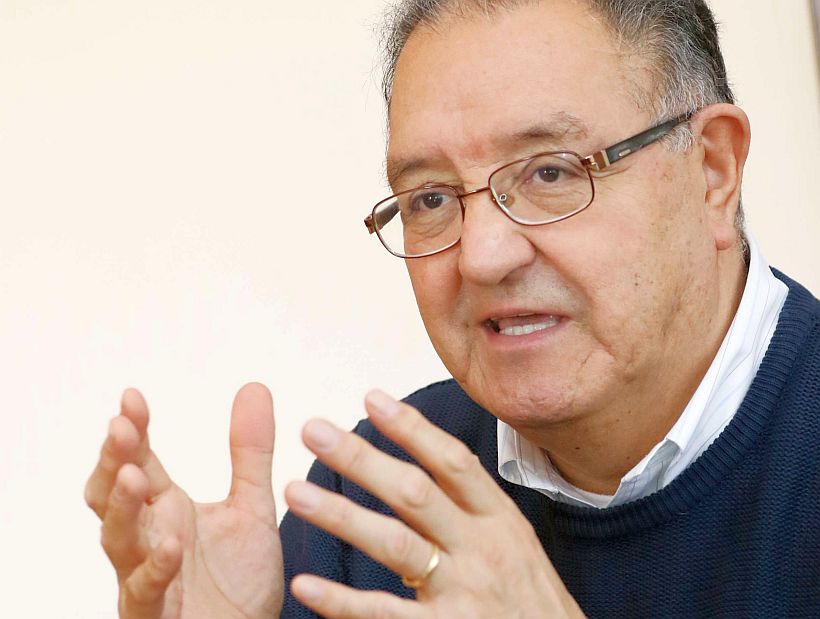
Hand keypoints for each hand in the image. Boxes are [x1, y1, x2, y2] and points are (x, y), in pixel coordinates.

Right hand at [84, 383, 283, 617]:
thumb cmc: (238, 582)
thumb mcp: (252, 507)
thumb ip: (250, 452)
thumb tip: (254, 386)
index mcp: (167, 509)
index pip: (139, 461)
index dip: (133, 431)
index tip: (132, 397)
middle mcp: (150, 539)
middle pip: (113, 495)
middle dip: (114, 462)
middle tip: (122, 427)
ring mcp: (146, 577)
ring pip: (118, 541)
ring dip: (122, 509)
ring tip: (135, 476)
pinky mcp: (155, 615)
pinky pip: (145, 592)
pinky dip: (155, 569)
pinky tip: (172, 545)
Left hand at [284, 390, 584, 617]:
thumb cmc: (533, 601)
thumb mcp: (517, 543)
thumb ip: (475, 508)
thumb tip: (433, 461)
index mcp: (499, 520)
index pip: (453, 461)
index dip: (412, 428)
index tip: (371, 398)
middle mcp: (482, 548)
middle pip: (415, 492)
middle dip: (362, 458)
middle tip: (314, 431)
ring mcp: (464, 592)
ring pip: (395, 544)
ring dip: (342, 515)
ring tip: (296, 493)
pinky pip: (386, 615)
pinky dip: (343, 602)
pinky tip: (306, 586)